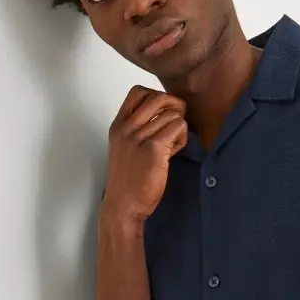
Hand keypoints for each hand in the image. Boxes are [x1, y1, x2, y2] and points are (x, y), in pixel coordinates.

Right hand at [102, 85, 187, 222]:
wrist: (123, 206)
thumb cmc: (126, 182)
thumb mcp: (124, 149)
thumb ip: (138, 130)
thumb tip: (163, 115)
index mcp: (118, 126)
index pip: (137, 92)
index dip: (156, 96)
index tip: (162, 111)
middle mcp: (127, 129)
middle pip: (158, 98)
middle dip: (174, 106)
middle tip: (177, 122)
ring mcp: (139, 138)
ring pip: (172, 114)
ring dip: (178, 128)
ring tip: (172, 145)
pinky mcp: (154, 149)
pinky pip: (178, 128)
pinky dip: (181, 138)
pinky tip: (174, 151)